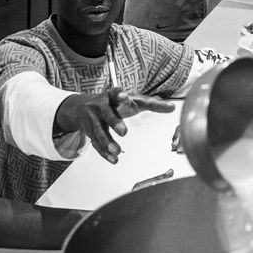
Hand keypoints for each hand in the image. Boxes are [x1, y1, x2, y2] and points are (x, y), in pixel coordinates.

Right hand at [56, 88, 175, 162]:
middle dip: (115, 122)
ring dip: (108, 142)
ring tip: (117, 151)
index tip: (124, 96)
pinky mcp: (90, 132)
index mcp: (112, 96)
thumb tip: (173, 107)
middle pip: (108, 114)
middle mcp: (101, 107)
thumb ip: (151, 104)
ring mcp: (94, 120)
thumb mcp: (130, 100)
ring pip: (99, 131)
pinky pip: (96, 143)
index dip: (119, 95)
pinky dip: (104, 153)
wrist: (80, 107)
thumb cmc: (112, 103)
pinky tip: (113, 159)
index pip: (116, 93)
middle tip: (124, 132)